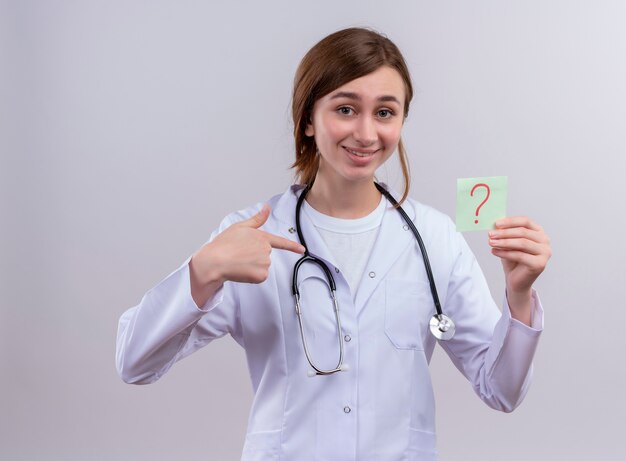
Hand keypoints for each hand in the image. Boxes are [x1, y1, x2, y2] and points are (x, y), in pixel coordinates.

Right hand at [189, 204, 304, 306]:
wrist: (214, 261)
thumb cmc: (224, 244)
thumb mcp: (240, 227)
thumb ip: (257, 219)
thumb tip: (266, 207)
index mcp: (262, 237)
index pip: (281, 242)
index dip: (293, 246)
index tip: (302, 249)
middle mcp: (266, 250)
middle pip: (265, 256)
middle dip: (254, 256)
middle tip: (239, 254)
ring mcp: (265, 263)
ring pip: (262, 267)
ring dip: (252, 266)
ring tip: (238, 262)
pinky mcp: (261, 275)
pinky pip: (259, 277)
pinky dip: (251, 276)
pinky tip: (241, 270)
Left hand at [488, 217, 550, 318]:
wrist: (517, 280)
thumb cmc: (513, 259)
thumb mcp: (508, 243)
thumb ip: (504, 233)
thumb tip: (495, 225)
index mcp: (539, 232)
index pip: (525, 221)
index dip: (510, 221)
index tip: (496, 223)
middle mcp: (545, 241)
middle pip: (523, 232)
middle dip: (504, 233)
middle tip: (490, 234)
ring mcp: (545, 253)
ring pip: (522, 243)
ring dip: (504, 242)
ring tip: (491, 242)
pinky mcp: (540, 264)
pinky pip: (520, 255)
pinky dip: (505, 253)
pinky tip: (494, 251)